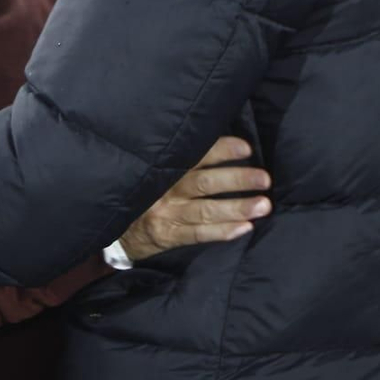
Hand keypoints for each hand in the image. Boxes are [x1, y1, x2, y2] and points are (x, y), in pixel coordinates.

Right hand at [118, 137, 271, 261]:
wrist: (114, 225)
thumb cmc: (142, 188)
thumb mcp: (153, 166)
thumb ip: (179, 157)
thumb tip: (220, 143)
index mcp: (163, 166)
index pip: (196, 155)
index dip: (221, 150)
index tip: (246, 147)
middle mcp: (164, 189)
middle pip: (204, 183)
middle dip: (237, 180)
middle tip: (264, 179)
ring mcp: (166, 213)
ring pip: (205, 210)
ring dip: (236, 208)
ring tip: (263, 205)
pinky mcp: (167, 236)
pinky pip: (198, 234)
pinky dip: (222, 232)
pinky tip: (244, 228)